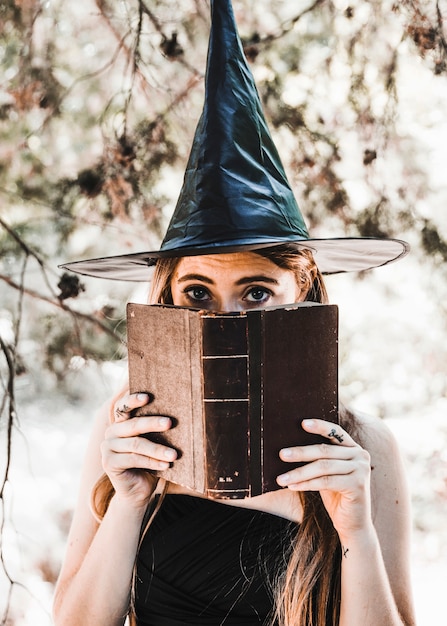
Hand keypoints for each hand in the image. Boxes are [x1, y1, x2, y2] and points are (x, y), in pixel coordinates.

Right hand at [100, 391, 176, 508]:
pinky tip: (166, 465)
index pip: (123, 406)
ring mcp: (107, 448)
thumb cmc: (150, 462)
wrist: (138, 491)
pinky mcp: (108, 463)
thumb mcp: (153, 443)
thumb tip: (176, 418)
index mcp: (121, 423)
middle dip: (153, 423)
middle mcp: (111, 432)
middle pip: (133, 425)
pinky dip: (152, 462)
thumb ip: (156, 430)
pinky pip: (133, 459)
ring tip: (174, 454)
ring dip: (157, 449)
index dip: (133, 400)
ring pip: (136, 444)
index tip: (148, 396)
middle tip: (170, 423)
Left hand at [277, 419, 371, 539]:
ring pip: (323, 467)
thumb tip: (288, 449)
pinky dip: (306, 483)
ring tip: (281, 477)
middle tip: (281, 454)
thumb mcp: (326, 473)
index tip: (302, 423)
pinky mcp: (358, 485)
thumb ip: (318, 459)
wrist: (353, 524)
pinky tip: (292, 486)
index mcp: (354, 448)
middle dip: (300, 452)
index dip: (319, 426)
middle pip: (325, 451)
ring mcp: (361, 470)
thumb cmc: (336, 495)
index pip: (335, 432)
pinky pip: (326, 481)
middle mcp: (360, 456)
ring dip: (299, 472)